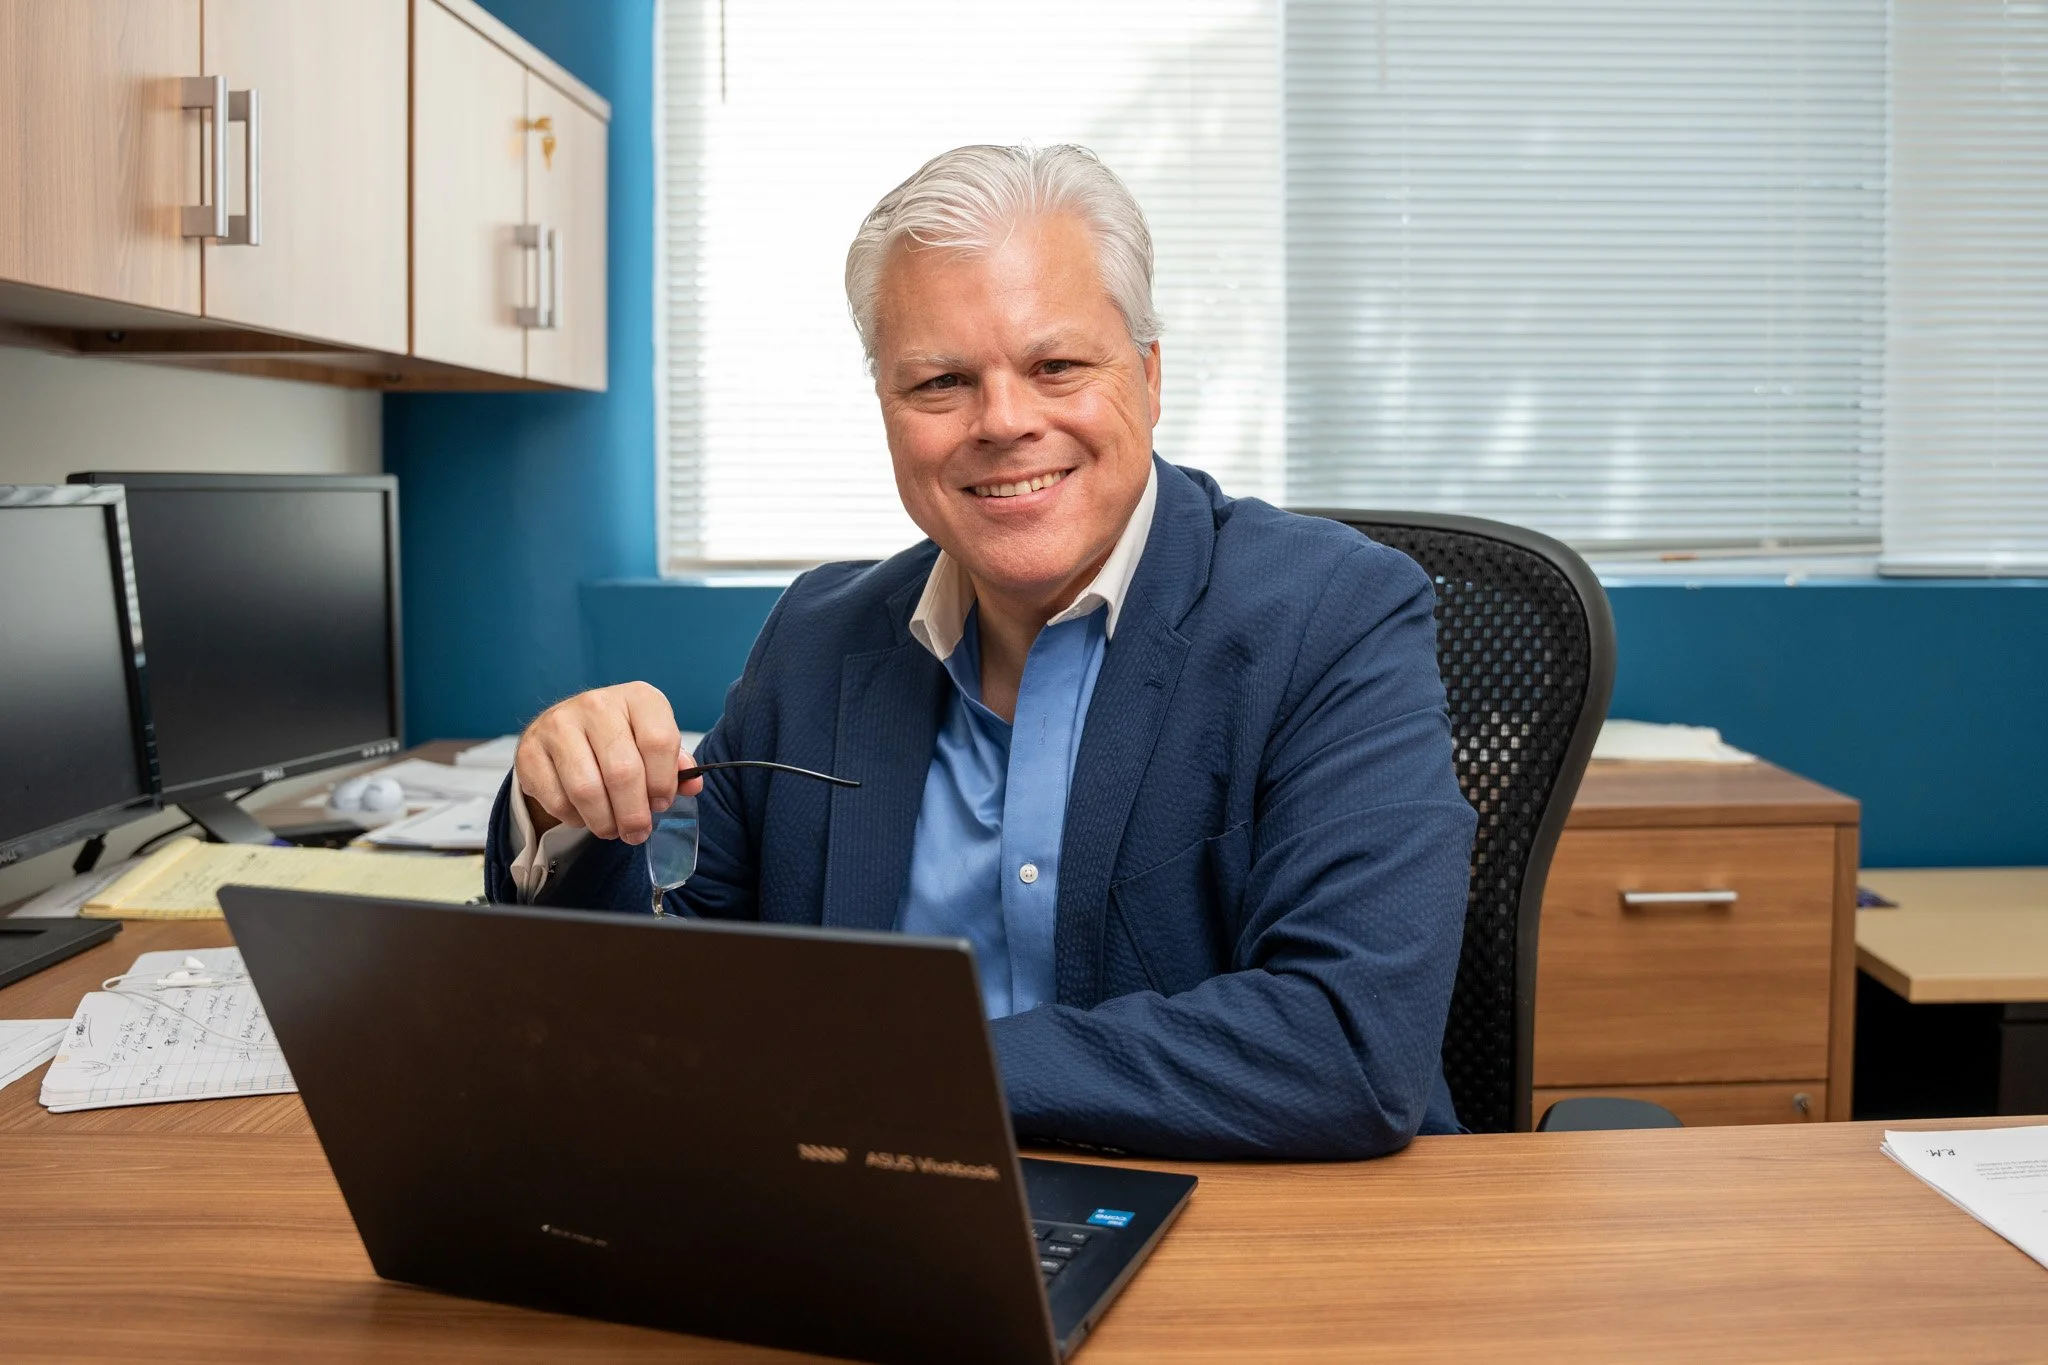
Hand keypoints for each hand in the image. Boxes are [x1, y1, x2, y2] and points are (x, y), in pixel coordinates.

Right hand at [514, 682, 703, 843]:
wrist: (563, 731)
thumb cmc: (620, 740)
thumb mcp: (652, 743)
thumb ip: (675, 765)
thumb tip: (693, 785)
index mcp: (638, 698)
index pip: (659, 741)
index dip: (664, 782)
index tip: (661, 803)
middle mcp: (597, 704)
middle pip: (623, 771)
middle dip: (634, 813)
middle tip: (637, 832)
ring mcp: (559, 724)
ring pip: (587, 789)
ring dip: (604, 821)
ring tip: (612, 829)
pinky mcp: (530, 750)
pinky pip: (558, 800)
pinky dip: (574, 819)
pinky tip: (583, 814)